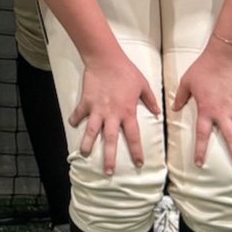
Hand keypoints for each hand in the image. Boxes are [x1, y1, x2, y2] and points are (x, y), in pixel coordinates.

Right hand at [69, 53, 159, 174]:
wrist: (105, 59)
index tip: (138, 164)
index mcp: (127, 112)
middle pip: (110, 140)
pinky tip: (73, 124)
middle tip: (108, 172)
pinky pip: (79, 113)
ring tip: (84, 154)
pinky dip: (75, 119)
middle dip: (109, 157)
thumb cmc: (126, 72)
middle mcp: (112, 114)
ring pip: (91, 131)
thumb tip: (158, 113)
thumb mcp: (143, 85)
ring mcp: (96, 109)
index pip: (133, 136)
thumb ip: (151, 100)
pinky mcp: (85, 101)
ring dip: (87, 144)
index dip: (136, 151)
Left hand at [173, 46, 231, 171]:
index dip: (200, 151)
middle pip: (231, 139)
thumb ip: (180, 98)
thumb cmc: (202, 70)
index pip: (202, 136)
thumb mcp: (186, 83)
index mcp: (206, 111)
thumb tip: (174, 108)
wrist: (222, 58)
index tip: (200, 164)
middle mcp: (223, 114)